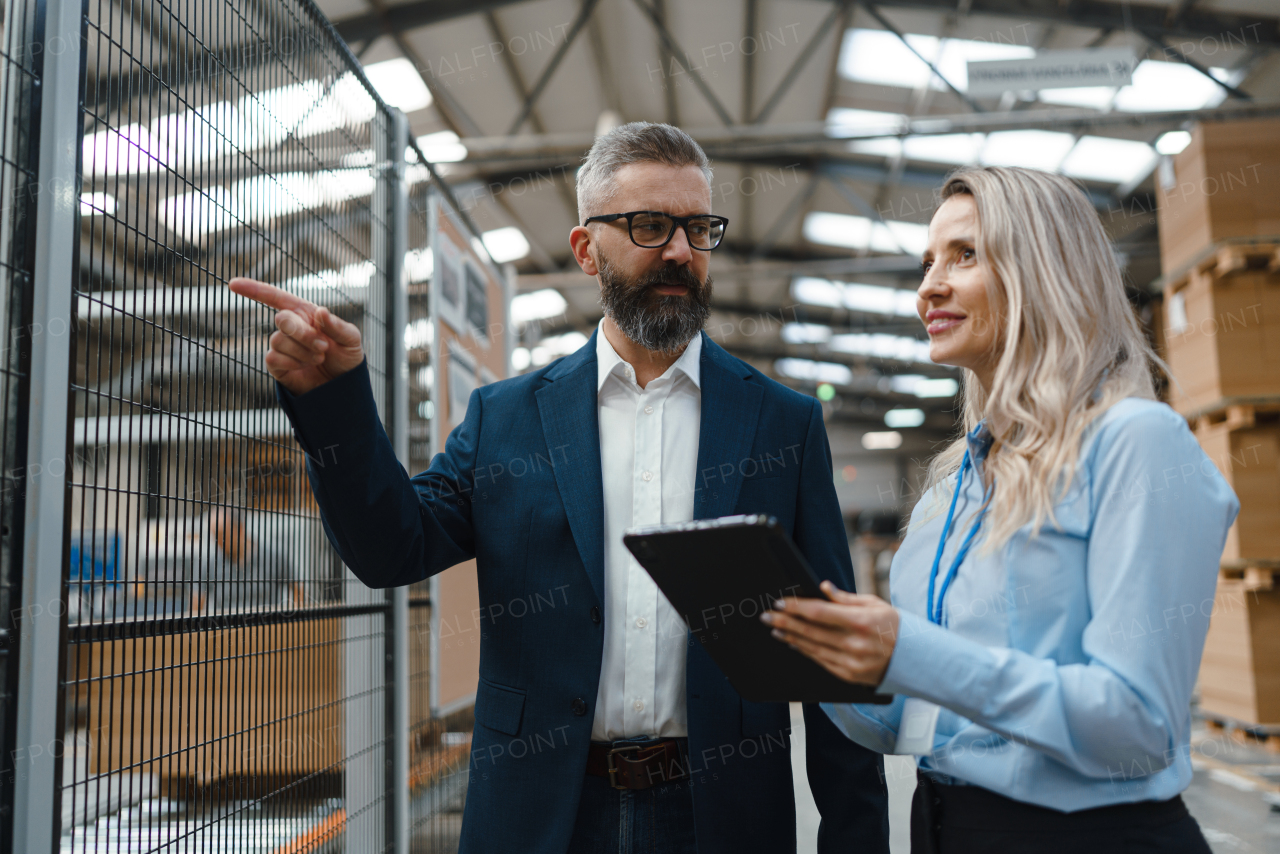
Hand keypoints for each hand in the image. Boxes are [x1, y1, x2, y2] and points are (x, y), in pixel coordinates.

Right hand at [228, 278, 364, 394]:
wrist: (344, 386)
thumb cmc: (347, 357)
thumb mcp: (351, 339)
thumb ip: (338, 326)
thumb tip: (321, 312)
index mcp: (306, 313)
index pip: (277, 297)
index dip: (255, 289)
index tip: (233, 283)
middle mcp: (291, 327)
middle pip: (282, 319)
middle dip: (303, 333)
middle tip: (323, 346)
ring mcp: (283, 346)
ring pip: (277, 340)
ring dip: (302, 351)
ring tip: (319, 357)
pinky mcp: (278, 365)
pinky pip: (272, 358)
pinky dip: (291, 362)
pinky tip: (304, 366)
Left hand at [760, 580, 899, 685]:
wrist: (917, 660)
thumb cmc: (897, 627)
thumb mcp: (875, 605)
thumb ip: (845, 598)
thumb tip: (823, 587)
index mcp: (861, 622)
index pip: (819, 613)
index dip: (796, 607)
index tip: (780, 602)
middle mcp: (854, 644)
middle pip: (810, 631)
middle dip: (785, 622)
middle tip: (767, 615)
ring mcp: (851, 663)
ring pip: (812, 648)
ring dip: (791, 637)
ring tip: (775, 628)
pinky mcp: (849, 676)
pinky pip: (821, 661)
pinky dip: (805, 651)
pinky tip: (794, 643)